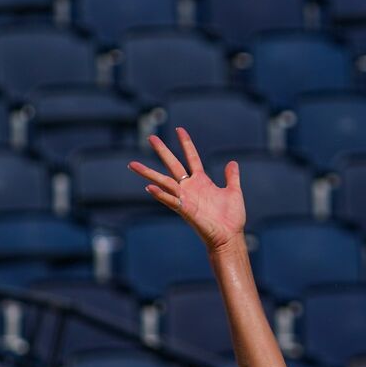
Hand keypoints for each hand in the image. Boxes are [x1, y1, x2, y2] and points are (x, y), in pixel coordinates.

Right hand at [128, 128, 246, 251]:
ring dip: (149, 174)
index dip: (186, 143)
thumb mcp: (233, 192)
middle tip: (151, 137)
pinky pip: (170, 201)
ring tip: (132, 164)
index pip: (192, 157)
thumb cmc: (231, 218)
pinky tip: (149, 188)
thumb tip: (232, 163)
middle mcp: (190, 187)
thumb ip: (231, 177)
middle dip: (163, 151)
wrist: (230, 237)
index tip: (179, 129)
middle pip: (173, 165)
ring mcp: (186, 198)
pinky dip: (160, 194)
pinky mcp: (185, 210)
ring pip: (164, 182)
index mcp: (202, 181)